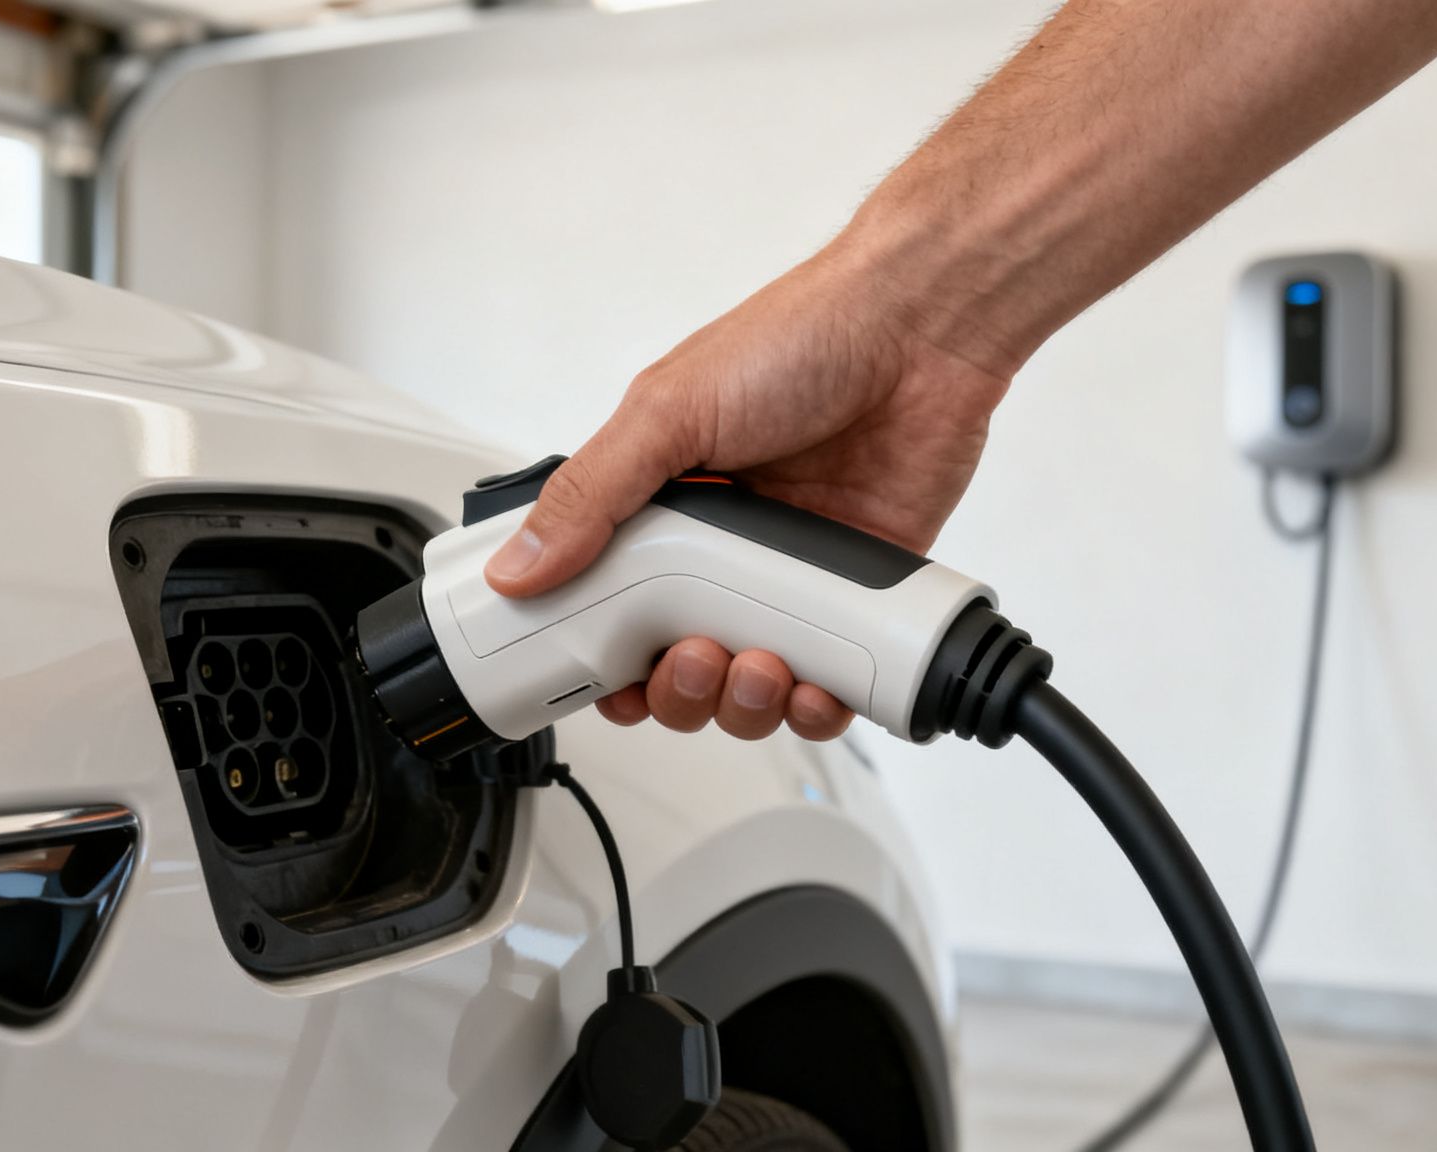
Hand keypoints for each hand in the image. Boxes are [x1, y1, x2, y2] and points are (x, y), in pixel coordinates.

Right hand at [482, 236, 1011, 740]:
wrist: (920, 333)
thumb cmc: (800, 341)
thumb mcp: (668, 411)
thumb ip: (591, 495)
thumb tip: (517, 567)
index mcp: (664, 505)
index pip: (612, 608)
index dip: (604, 660)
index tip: (607, 683)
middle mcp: (723, 549)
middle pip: (677, 664)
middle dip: (678, 689)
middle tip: (692, 660)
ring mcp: (791, 576)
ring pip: (751, 687)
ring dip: (743, 703)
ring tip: (756, 668)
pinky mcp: (858, 595)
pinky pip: (830, 683)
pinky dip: (817, 707)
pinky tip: (813, 687)